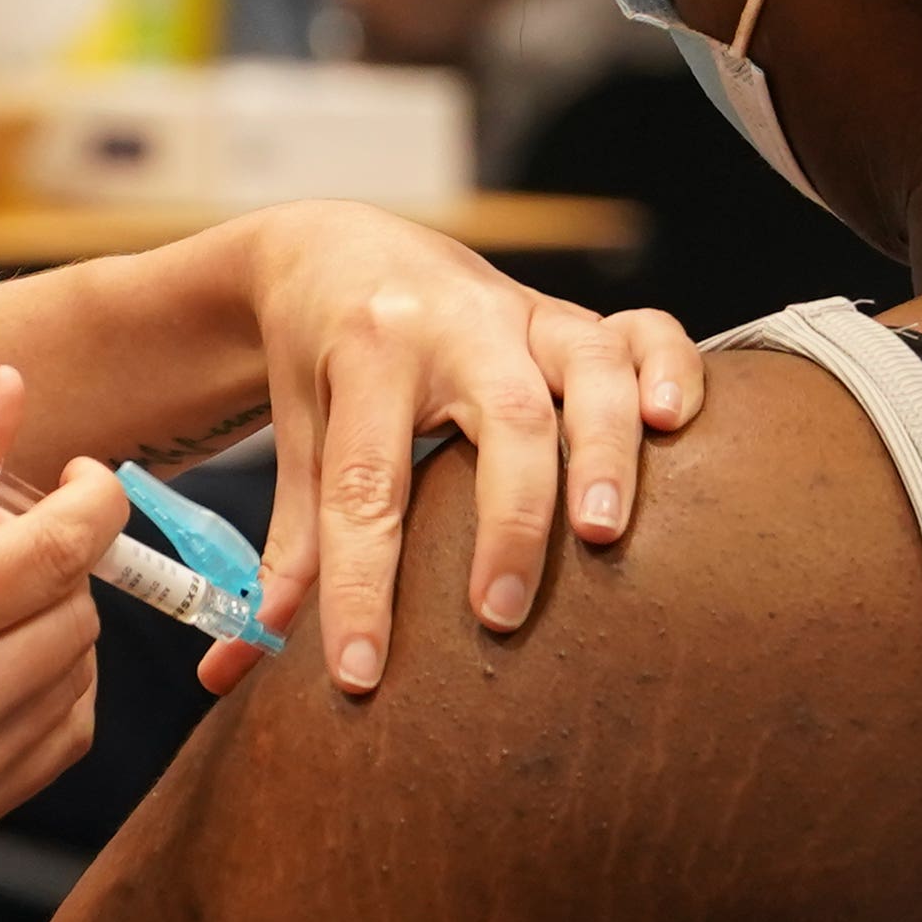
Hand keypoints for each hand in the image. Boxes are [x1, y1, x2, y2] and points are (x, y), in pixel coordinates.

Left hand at [231, 204, 701, 694]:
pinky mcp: (575, 316)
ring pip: (589, 366)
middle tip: (500, 614)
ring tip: (603, 534)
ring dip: (606, 452)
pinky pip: (646, 330)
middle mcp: (455, 325)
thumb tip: (246, 664)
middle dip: (509, 520)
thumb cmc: (319, 363)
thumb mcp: (297, 437)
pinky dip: (672, 373)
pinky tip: (675, 429)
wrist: (341, 248)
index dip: (362, 586)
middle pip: (503, 416)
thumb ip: (289, 547)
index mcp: (367, 354)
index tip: (362, 674)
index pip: (367, 485)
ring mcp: (525, 314)